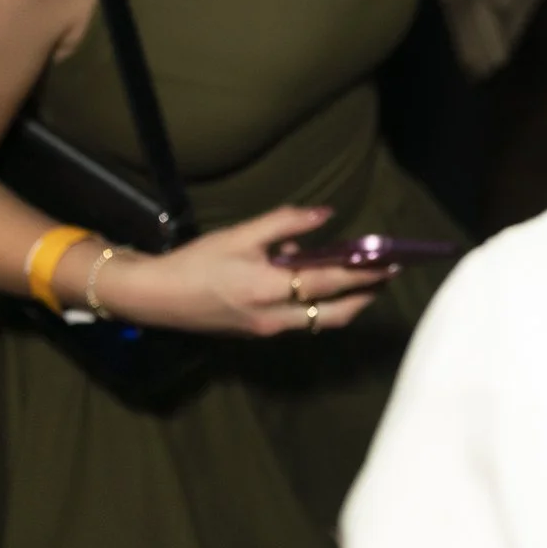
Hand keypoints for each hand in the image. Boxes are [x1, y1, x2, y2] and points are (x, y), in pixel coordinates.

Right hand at [100, 206, 390, 336]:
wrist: (155, 298)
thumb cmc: (196, 261)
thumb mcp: (240, 235)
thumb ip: (285, 223)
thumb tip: (325, 215)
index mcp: (268, 289)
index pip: (329, 282)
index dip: (364, 273)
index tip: (391, 263)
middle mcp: (273, 317)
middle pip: (333, 314)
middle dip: (364, 296)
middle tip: (387, 277)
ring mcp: (266, 330)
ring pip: (318, 320)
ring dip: (344, 302)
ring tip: (364, 279)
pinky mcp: (258, 332)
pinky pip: (299, 319)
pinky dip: (317, 303)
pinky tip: (316, 281)